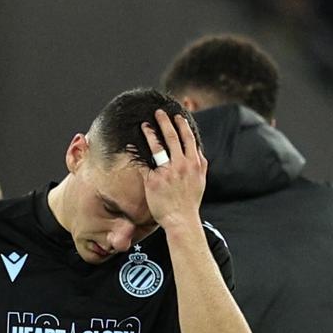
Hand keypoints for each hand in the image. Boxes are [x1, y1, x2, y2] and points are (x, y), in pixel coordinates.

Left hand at [140, 108, 207, 229]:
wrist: (181, 220)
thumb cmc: (189, 202)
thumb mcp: (201, 181)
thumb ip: (200, 165)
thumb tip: (199, 152)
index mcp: (194, 164)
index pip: (189, 139)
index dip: (183, 126)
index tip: (178, 117)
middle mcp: (182, 165)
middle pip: (173, 137)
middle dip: (166, 122)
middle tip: (159, 112)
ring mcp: (167, 172)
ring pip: (158, 147)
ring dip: (151, 133)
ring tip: (144, 124)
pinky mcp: (153, 180)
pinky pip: (144, 163)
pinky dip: (138, 152)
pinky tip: (132, 145)